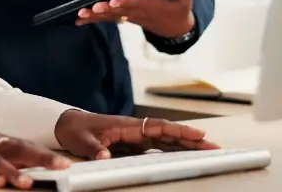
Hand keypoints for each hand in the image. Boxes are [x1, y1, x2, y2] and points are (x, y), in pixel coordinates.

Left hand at [54, 110, 217, 158]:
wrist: (68, 125)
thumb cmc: (77, 130)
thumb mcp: (83, 141)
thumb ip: (96, 148)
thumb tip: (106, 156)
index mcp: (128, 125)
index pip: (159, 127)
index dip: (178, 131)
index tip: (197, 134)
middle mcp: (136, 129)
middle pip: (169, 133)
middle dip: (191, 139)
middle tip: (214, 146)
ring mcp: (136, 136)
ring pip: (166, 140)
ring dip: (186, 146)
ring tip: (207, 152)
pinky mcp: (134, 144)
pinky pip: (158, 147)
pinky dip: (173, 151)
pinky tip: (185, 157)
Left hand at [75, 0, 195, 37]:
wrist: (175, 28)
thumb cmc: (178, 11)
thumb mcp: (185, 4)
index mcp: (151, 7)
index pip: (136, 4)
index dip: (125, 3)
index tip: (113, 1)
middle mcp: (138, 13)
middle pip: (120, 11)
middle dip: (106, 10)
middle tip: (92, 8)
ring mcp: (130, 17)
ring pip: (111, 16)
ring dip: (95, 16)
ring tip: (81, 14)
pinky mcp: (125, 18)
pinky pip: (108, 19)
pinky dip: (94, 19)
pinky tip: (79, 19)